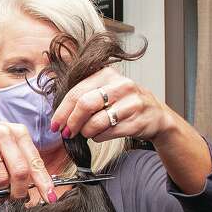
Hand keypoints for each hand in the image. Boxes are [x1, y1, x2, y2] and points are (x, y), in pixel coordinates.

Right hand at [0, 115, 55, 207]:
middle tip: (17, 200)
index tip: (50, 198)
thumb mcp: (7, 141)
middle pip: (20, 171)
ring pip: (0, 177)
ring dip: (2, 195)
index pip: (36, 161)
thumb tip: (36, 186)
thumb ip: (21, 158)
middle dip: (20, 192)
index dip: (44, 182)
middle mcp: (3, 134)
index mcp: (18, 133)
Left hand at [49, 67, 176, 143]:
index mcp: (107, 74)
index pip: (76, 92)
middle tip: (67, 132)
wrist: (156, 116)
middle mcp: (121, 85)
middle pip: (85, 104)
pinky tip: (101, 134)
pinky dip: (99, 137)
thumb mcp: (106, 90)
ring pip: (96, 122)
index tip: (55, 125)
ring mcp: (131, 103)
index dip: (62, 111)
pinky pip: (108, 133)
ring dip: (86, 132)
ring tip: (87, 132)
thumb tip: (59, 115)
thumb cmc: (125, 103)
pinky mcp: (137, 121)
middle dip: (71, 122)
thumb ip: (84, 95)